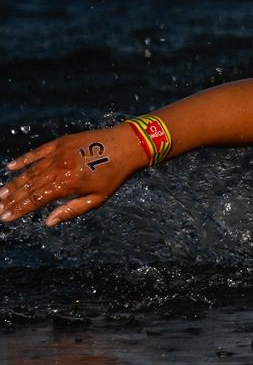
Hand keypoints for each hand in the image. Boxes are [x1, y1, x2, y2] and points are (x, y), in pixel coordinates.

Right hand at [0, 125, 143, 226]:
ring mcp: (59, 153)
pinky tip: (10, 167)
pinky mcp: (61, 142)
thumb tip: (48, 222)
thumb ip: (72, 210)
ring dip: (14, 183)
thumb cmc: (115, 175)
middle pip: (30, 186)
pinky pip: (38, 152)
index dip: (19, 209)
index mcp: (68, 184)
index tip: (5, 218)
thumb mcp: (98, 198)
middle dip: (12, 199)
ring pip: (30, 170)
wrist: (127, 145)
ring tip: (1, 194)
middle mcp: (60, 167)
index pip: (36, 199)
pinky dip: (23, 160)